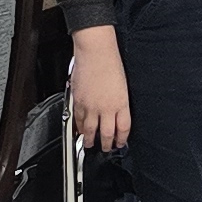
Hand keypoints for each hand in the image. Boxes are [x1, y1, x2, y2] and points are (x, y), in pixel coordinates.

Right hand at [70, 31, 130, 150]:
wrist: (96, 52)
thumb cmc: (111, 63)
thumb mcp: (122, 85)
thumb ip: (119, 100)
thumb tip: (115, 111)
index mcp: (122, 103)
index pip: (124, 127)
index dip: (121, 138)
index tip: (120, 143)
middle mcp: (107, 107)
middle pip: (107, 133)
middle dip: (106, 144)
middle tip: (105, 149)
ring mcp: (91, 106)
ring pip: (90, 130)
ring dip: (90, 139)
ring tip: (89, 144)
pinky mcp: (78, 102)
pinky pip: (77, 120)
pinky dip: (78, 128)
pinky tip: (78, 131)